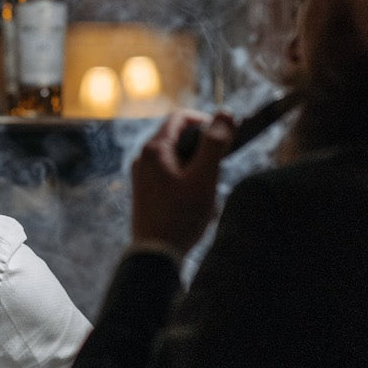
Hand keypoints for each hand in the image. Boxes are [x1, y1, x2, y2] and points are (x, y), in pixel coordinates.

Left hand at [131, 110, 234, 256]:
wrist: (155, 254)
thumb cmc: (180, 216)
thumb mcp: (204, 177)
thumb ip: (215, 144)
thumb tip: (225, 113)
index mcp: (154, 150)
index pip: (180, 117)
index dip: (205, 121)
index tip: (224, 135)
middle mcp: (143, 159)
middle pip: (178, 137)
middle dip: (203, 148)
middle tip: (219, 166)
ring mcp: (142, 176)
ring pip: (176, 158)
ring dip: (197, 166)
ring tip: (208, 190)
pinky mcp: (145, 192)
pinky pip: (170, 175)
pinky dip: (187, 180)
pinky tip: (196, 202)